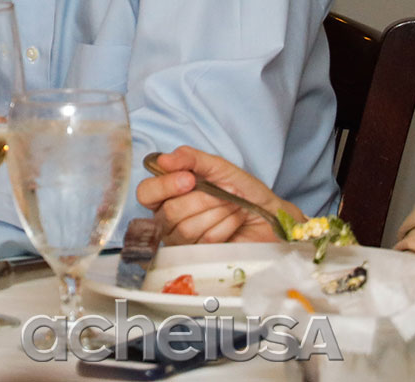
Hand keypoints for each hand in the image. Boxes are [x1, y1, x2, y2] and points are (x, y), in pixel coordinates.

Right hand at [135, 145, 296, 243]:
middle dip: (202, 199)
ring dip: (217, 211)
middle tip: (224, 191)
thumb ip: (190, 159)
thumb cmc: (242, 190)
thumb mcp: (217, 166)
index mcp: (168, 193)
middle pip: (168, 213)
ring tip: (233, 204)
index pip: (146, 193)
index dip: (165, 186)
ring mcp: (182, 240)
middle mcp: (168, 219)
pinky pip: (205, 241)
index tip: (189, 179)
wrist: (268, 214)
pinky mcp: (200, 256)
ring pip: (186, 229)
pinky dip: (226, 226)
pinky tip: (235, 220)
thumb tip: (163, 160)